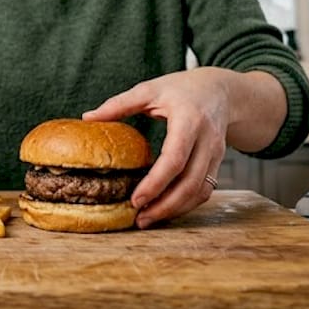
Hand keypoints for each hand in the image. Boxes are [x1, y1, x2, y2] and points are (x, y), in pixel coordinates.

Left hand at [83, 67, 234, 228]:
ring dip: (176, 210)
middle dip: (166, 206)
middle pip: (191, 182)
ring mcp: (216, 154)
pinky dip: (187, 205)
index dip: (156, 182)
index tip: (136, 200)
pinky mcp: (217, 164)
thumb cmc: (182, 89)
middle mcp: (207, 140)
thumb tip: (87, 118)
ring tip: (148, 219)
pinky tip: (166, 210)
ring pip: (200, 191)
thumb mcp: (151, 89)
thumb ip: (120, 104)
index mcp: (189, 119)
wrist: (221, 91)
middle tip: (140, 219)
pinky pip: (205, 190)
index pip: (175, 158)